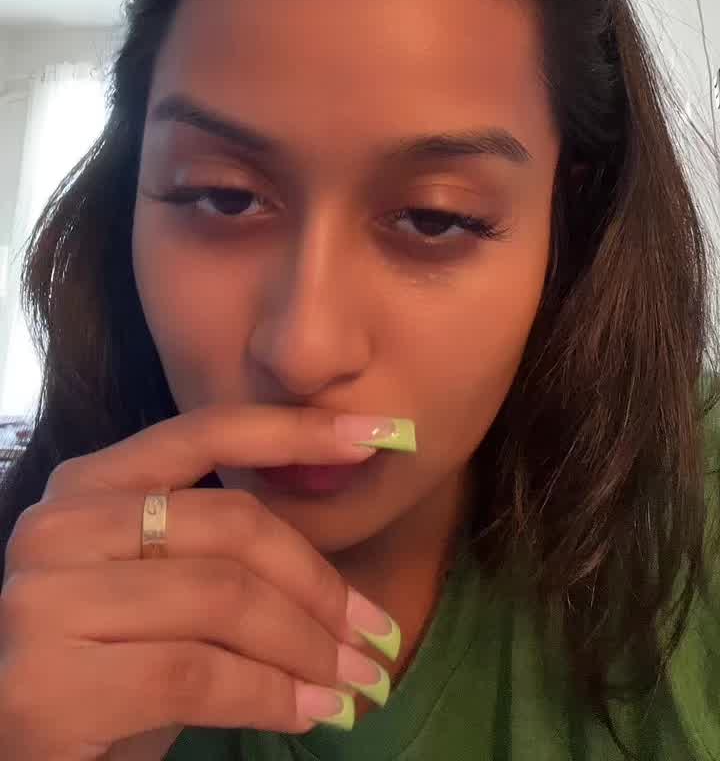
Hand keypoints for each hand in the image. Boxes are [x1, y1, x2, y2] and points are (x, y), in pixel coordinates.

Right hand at [0, 404, 397, 759]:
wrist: (17, 755)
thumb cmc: (103, 674)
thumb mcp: (157, 592)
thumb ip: (218, 553)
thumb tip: (344, 572)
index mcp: (86, 484)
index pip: (205, 432)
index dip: (298, 430)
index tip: (379, 434)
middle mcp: (57, 527)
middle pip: (232, 528)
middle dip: (320, 582)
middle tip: (376, 631)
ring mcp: (45, 602)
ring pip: (224, 601)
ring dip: (309, 646)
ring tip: (356, 680)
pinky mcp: (50, 683)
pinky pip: (198, 674)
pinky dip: (271, 695)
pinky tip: (309, 712)